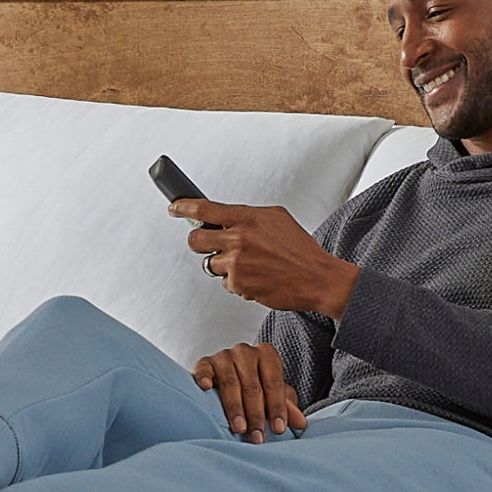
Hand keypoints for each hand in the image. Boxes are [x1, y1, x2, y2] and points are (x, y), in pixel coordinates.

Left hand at [173, 199, 358, 316]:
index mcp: (247, 218)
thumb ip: (246, 216)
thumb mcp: (275, 218)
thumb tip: (224, 217)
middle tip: (209, 243)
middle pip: (195, 240)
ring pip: (210, 264)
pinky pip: (225, 283)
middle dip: (199, 241)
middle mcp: (238, 239)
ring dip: (223, 264)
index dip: (182, 207)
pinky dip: (237, 281)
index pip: (203, 208)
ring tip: (246, 263)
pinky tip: (256, 276)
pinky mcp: (239, 285)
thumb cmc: (299, 248)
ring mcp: (237, 264)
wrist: (317, 278)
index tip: (174, 207)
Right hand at [190, 342, 306, 442]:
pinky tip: (205, 388)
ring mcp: (223, 356)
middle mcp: (245, 352)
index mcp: (267, 355)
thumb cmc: (255, 386)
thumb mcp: (273, 394)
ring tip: (239, 429)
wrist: (225, 373)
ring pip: (230, 383)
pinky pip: (204, 369)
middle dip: (256, 415)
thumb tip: (301, 423)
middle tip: (257, 437)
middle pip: (252, 386)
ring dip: (234, 408)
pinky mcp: (204, 362)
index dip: (277, 408)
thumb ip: (286, 406)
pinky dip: (204, 377)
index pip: (274, 384)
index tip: (279, 430)